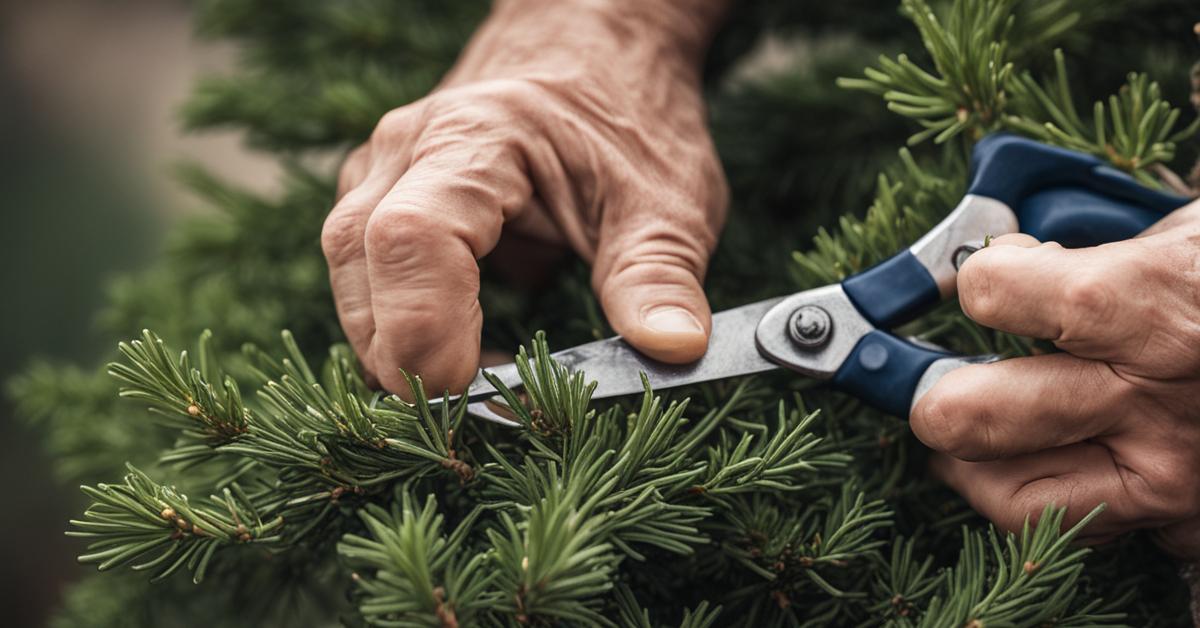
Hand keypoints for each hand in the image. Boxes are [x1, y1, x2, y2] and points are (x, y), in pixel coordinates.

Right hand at [322, 0, 729, 395]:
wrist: (596, 47)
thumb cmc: (630, 114)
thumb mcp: (666, 197)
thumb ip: (659, 273)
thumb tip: (674, 349)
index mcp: (478, 138)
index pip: (413, 239)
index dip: (426, 329)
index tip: (477, 391)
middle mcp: (409, 148)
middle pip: (360, 263)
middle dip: (406, 353)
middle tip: (485, 404)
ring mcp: (383, 170)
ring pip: (350, 274)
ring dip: (397, 345)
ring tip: (480, 377)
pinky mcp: (383, 197)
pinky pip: (365, 273)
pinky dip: (401, 325)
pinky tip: (459, 350)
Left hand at [910, 199, 1199, 555]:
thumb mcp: (1192, 235)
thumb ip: (1096, 245)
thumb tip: (1000, 255)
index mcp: (1152, 306)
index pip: (992, 294)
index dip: (976, 277)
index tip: (987, 275)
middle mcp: (1153, 401)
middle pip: (968, 417)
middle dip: (930, 394)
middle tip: (931, 379)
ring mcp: (1172, 477)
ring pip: (1010, 500)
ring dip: (969, 466)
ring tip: (966, 432)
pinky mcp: (1187, 525)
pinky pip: (1080, 531)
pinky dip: (1049, 498)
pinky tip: (1051, 459)